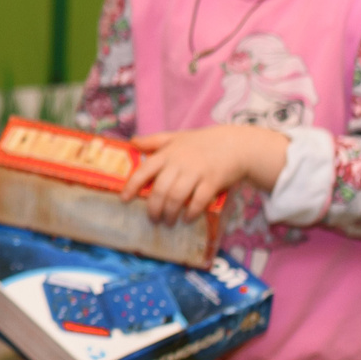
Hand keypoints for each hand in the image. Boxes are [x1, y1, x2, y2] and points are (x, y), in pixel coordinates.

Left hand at [121, 126, 288, 224]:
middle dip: (154, 208)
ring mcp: (196, 172)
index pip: (144, 170)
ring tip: (168, 222)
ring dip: (170, 213)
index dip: (132, 186)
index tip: (124, 200)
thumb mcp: (177, 137)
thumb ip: (155, 141)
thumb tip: (132, 142)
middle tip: (153, 219)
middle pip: (160, 189)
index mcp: (168, 153)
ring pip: (176, 197)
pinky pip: (198, 201)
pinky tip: (187, 219)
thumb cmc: (203, 143)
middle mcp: (179, 163)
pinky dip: (191, 212)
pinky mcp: (213, 181)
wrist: (236, 145)